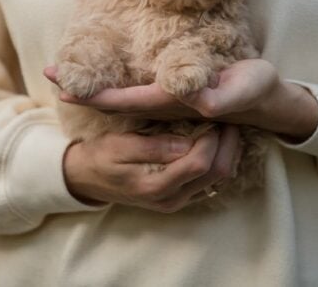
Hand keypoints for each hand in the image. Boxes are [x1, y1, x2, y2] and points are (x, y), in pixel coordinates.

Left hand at [45, 59, 317, 140]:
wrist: (266, 101)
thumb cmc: (255, 92)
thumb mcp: (245, 89)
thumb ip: (223, 97)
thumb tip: (199, 102)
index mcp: (175, 102)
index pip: (126, 101)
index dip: (95, 95)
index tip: (65, 86)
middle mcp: (164, 104)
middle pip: (114, 100)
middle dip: (83, 88)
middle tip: (49, 74)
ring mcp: (167, 100)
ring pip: (121, 95)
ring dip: (93, 84)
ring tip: (65, 72)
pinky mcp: (173, 91)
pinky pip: (134, 89)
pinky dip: (112, 82)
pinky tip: (102, 74)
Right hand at [63, 126, 240, 211]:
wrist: (87, 178)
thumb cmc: (101, 156)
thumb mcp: (120, 145)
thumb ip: (154, 147)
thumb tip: (187, 143)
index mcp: (156, 186)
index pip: (199, 164)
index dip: (212, 140)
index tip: (213, 116)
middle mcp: (171, 199)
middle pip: (216, 174)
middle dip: (227, 145)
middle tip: (230, 119)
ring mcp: (177, 201)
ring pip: (218, 180)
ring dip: (226, 153)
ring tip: (226, 128)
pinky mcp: (180, 197)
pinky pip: (210, 182)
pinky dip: (218, 161)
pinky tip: (216, 142)